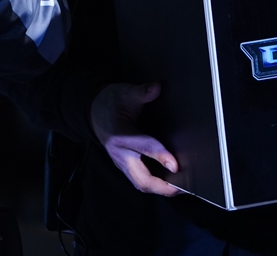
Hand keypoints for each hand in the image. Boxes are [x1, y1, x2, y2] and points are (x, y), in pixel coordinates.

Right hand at [90, 82, 179, 196]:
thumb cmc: (109, 103)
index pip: (143, 147)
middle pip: (141, 180)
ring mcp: (121, 162)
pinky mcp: (124, 165)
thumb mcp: (124, 93)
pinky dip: (154, 184)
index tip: (175, 165)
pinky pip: (139, 180)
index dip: (160, 156)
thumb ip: (142, 92)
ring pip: (141, 184)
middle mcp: (120, 153)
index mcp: (120, 135)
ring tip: (180, 188)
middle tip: (183, 188)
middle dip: (162, 187)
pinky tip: (168, 182)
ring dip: (160, 189)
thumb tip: (157, 87)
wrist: (92, 111)